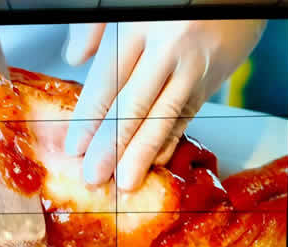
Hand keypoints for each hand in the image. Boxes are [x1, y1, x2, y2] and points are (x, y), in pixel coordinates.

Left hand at [63, 20, 265, 189]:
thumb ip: (95, 26)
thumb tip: (75, 59)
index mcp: (138, 25)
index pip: (106, 82)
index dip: (89, 119)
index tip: (76, 147)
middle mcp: (167, 48)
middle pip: (132, 107)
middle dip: (111, 147)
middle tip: (94, 176)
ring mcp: (193, 66)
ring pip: (163, 116)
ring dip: (142, 154)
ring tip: (125, 180)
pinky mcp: (213, 78)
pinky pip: (188, 115)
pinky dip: (170, 140)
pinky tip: (155, 160)